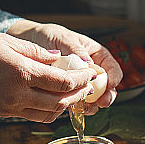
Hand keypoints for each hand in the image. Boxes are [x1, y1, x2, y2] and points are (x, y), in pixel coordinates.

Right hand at [0, 32, 96, 122]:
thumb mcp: (7, 42)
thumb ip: (37, 52)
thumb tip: (59, 58)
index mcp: (22, 72)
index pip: (63, 81)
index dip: (82, 79)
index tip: (90, 74)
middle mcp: (18, 93)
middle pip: (61, 101)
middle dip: (79, 94)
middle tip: (88, 86)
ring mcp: (10, 106)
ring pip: (49, 114)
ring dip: (66, 106)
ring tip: (74, 95)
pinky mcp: (3, 113)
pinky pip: (34, 116)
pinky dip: (49, 111)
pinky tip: (53, 101)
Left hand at [5, 19, 122, 112]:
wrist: (30, 43)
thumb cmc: (50, 36)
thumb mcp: (64, 39)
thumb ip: (77, 50)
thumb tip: (88, 64)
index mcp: (97, 55)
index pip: (113, 69)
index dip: (114, 78)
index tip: (110, 85)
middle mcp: (92, 71)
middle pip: (108, 87)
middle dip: (107, 97)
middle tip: (102, 103)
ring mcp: (81, 83)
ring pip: (94, 98)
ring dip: (92, 105)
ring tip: (85, 107)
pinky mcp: (69, 92)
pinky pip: (77, 102)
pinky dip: (76, 107)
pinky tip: (71, 107)